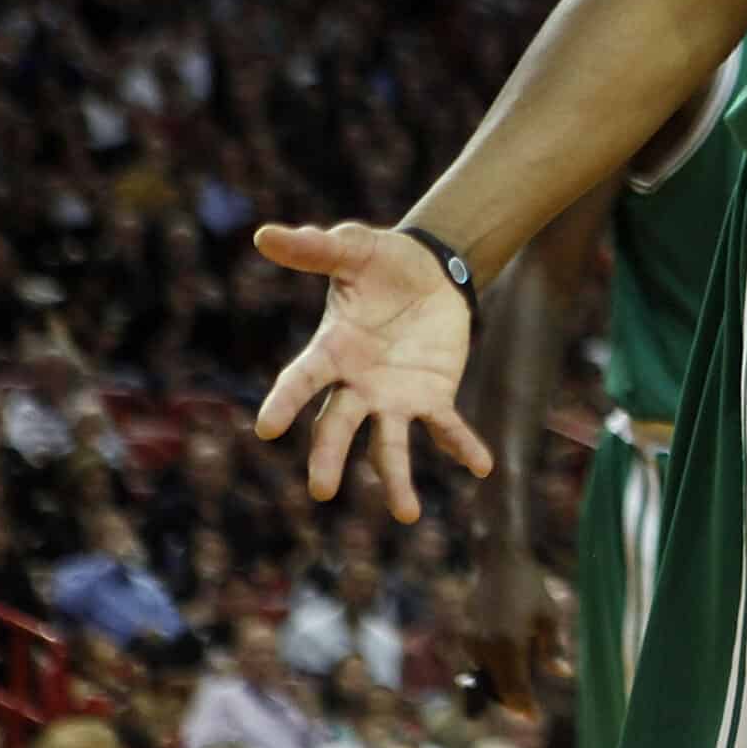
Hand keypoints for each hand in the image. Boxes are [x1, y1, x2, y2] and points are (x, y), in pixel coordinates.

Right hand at [251, 222, 493, 521]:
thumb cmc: (383, 261)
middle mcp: (357, 384)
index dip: (285, 401)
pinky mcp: (432, 396)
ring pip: (389, 445)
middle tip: (322, 491)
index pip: (302, 379)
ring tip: (409, 514)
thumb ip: (315, 247)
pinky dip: (463, 446)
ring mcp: (394, 396)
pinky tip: (482, 466)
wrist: (431, 270)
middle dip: (330, 457)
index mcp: (332, 350)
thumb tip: (265, 234)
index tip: (266, 428)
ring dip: (397, 479)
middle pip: (338, 426)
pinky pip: (446, 427)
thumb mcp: (354, 248)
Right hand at [466, 539, 558, 714]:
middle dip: (512, 699)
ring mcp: (471, 641)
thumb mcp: (549, 616)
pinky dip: (490, 666)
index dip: (524, 707)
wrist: (499, 561)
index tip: (534, 718)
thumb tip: (563, 674)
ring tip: (518, 683)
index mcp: (509, 644)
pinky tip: (504, 660)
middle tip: (528, 708)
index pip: (515, 688)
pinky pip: (477, 661)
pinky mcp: (463, 634)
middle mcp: (485, 647)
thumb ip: (553, 649)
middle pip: (498, 687)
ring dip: (500, 682)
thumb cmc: (530, 587)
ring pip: (485, 675)